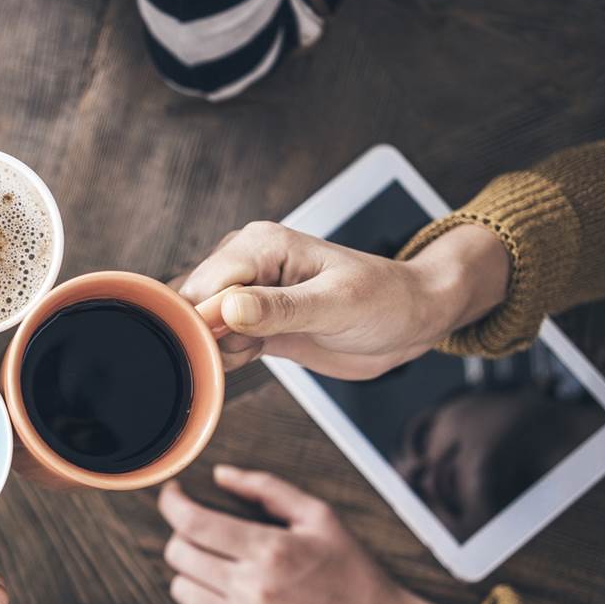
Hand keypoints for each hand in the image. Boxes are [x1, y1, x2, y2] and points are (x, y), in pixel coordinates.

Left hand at [158, 465, 483, 603]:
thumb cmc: (353, 572)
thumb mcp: (319, 516)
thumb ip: (266, 488)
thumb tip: (221, 475)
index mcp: (271, 550)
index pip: (192, 523)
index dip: (172, 503)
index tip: (173, 496)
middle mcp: (254, 590)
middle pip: (178, 555)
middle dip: (182, 535)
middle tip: (201, 530)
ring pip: (182, 591)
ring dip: (192, 572)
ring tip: (219, 564)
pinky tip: (231, 596)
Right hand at [174, 221, 509, 378]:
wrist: (412, 320)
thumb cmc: (387, 301)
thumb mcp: (337, 305)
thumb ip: (280, 308)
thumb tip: (228, 308)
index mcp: (262, 244)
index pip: (205, 281)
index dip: (201, 318)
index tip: (216, 348)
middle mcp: (246, 263)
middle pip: (192, 303)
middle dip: (203, 336)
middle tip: (240, 355)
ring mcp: (247, 294)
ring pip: (200, 325)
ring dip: (212, 350)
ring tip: (252, 354)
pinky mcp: (253, 323)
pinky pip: (218, 342)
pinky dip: (223, 359)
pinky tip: (249, 360)